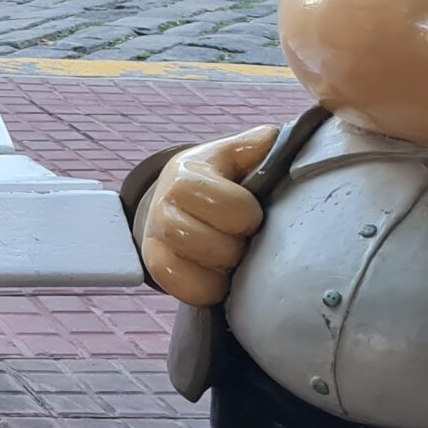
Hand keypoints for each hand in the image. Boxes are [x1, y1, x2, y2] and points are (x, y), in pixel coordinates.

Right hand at [136, 125, 278, 307]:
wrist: (174, 195)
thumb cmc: (215, 177)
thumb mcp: (232, 156)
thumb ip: (253, 147)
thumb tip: (272, 137)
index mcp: (186, 177)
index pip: (230, 207)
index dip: (248, 215)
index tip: (250, 212)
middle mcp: (162, 207)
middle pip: (212, 244)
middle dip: (237, 245)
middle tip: (241, 237)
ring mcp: (155, 240)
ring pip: (196, 271)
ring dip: (221, 269)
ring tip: (230, 256)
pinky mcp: (155, 267)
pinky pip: (184, 291)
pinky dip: (207, 288)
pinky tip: (216, 274)